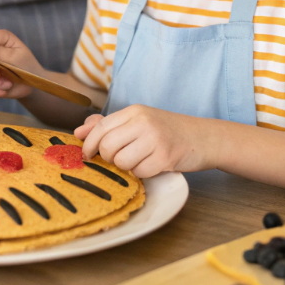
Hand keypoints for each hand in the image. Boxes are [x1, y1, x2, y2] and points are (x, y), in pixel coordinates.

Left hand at [74, 105, 212, 177]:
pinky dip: (142, 173)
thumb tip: (79, 132)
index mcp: (134, 111)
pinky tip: (151, 165)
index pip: (101, 127)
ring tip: (138, 160)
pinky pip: (139, 172)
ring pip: (121, 162)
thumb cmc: (168, 130)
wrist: (204, 137)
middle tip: (118, 159)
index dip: (89, 143)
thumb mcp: (139, 121)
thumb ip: (109, 124)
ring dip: (126, 167)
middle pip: (107, 146)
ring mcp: (155, 139)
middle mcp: (143, 122)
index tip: (86, 155)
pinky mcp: (165, 157)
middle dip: (108, 158)